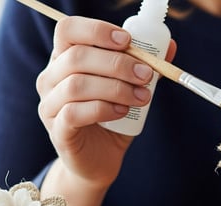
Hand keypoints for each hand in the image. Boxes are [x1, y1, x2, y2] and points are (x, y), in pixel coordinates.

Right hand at [36, 16, 175, 189]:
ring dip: (116, 88)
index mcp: (64, 59)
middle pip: (77, 57)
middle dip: (118, 63)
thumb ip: (144, 67)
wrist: (99, 161)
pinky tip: (122, 112)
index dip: (97, 30)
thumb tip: (170, 47)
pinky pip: (74, 113)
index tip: (127, 41)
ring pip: (76, 85)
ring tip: (141, 97)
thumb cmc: (112, 119)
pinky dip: (103, 109)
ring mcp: (49, 105)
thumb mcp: (130, 89)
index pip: (68, 30)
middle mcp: (51, 78)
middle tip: (147, 74)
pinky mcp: (57, 130)